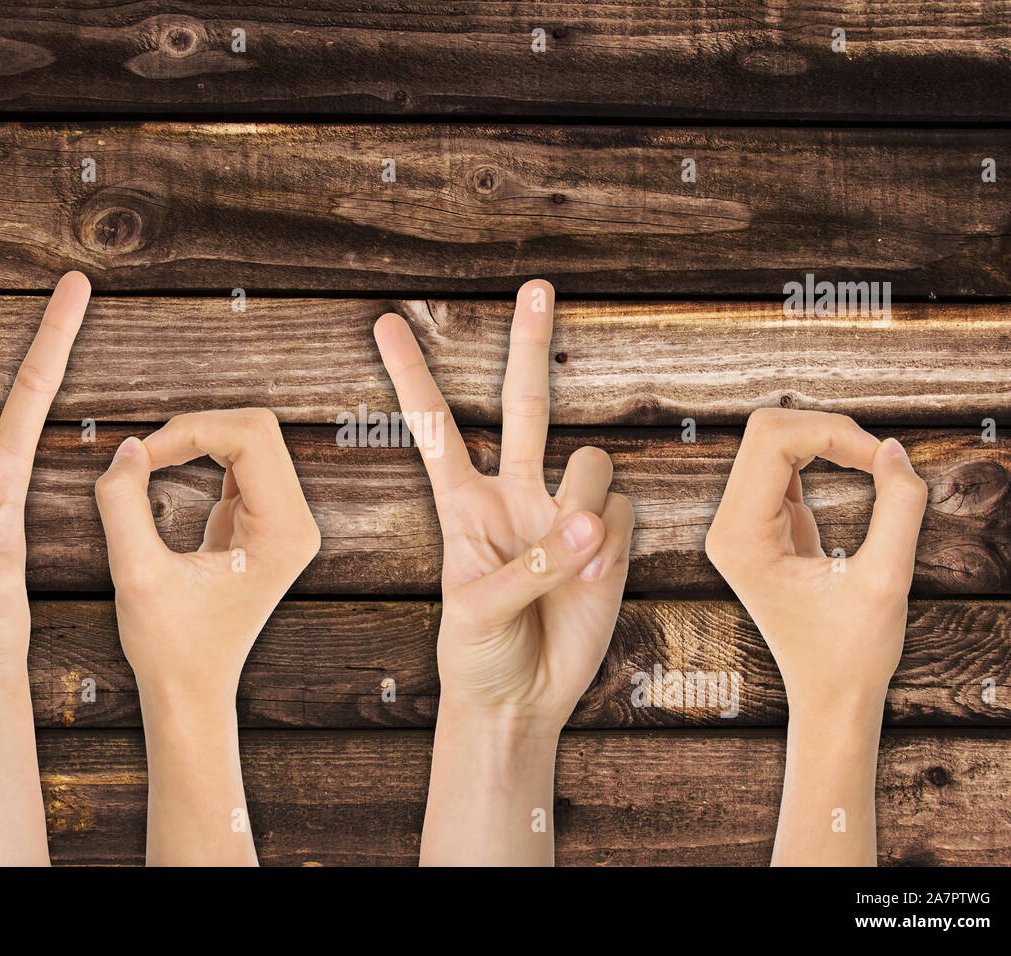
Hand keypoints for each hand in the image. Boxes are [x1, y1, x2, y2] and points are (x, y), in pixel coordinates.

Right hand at [93, 408, 319, 864]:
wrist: (192, 691)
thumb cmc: (169, 646)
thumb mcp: (135, 576)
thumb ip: (123, 504)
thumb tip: (128, 447)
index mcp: (284, 533)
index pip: (250, 437)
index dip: (190, 430)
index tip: (140, 457)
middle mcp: (297, 523)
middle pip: (256, 429)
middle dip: (195, 428)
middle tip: (142, 456)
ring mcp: (285, 521)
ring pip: (248, 439)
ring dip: (196, 439)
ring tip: (149, 464)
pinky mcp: (264, 522)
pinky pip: (238, 461)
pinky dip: (199, 454)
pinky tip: (163, 472)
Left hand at [375, 279, 632, 864]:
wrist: (521, 701)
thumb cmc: (476, 654)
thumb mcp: (476, 610)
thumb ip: (532, 562)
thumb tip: (592, 521)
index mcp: (463, 503)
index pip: (437, 426)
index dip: (413, 375)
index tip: (385, 322)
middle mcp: (516, 494)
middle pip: (528, 403)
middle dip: (530, 345)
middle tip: (536, 286)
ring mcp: (566, 514)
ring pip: (593, 462)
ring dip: (586, 504)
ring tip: (573, 561)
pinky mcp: (611, 542)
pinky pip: (625, 514)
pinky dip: (613, 546)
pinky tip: (593, 582)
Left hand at [704, 408, 927, 864]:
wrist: (830, 695)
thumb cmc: (853, 652)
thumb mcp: (887, 581)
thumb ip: (898, 509)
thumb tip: (893, 449)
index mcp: (739, 537)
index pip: (772, 440)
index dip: (833, 432)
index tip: (882, 460)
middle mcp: (727, 526)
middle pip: (767, 430)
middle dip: (828, 430)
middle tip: (881, 460)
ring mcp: (739, 524)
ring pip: (774, 441)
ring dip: (828, 440)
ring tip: (875, 467)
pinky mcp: (760, 524)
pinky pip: (785, 464)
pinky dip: (824, 455)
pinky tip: (861, 472)